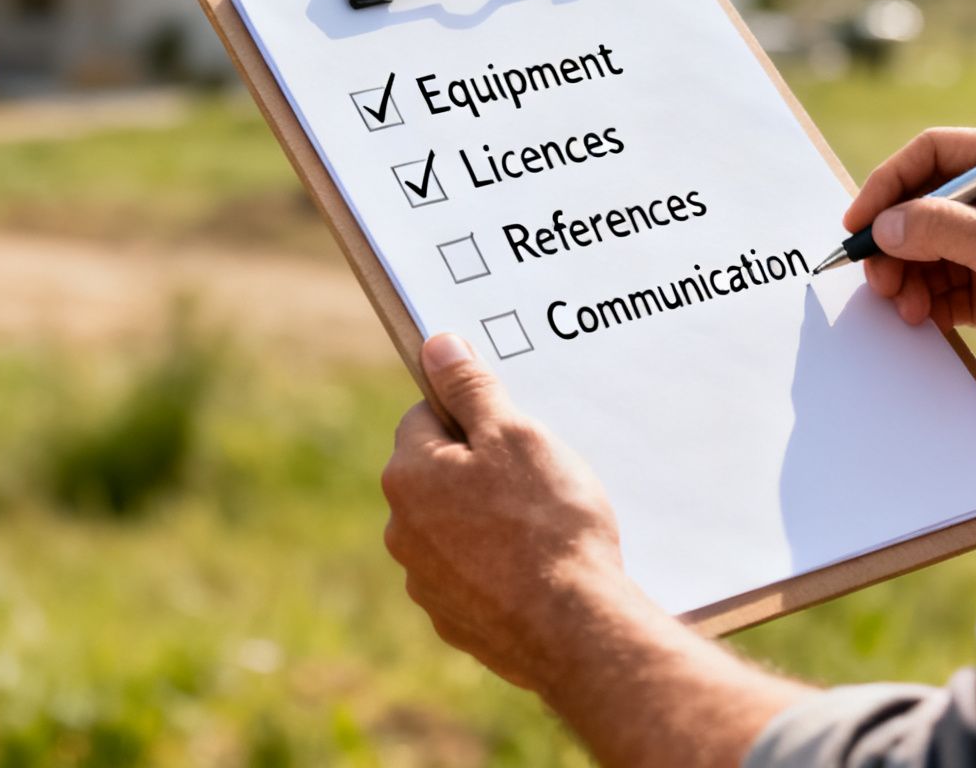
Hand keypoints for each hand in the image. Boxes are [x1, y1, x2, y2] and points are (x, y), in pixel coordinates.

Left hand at [381, 333, 641, 693]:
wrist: (573, 627)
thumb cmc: (547, 522)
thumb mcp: (516, 434)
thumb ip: (471, 388)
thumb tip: (437, 347)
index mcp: (409, 474)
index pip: (426, 417)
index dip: (471, 416)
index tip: (511, 431)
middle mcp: (402, 528)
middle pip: (437, 475)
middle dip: (478, 470)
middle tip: (535, 479)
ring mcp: (425, 580)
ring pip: (453, 527)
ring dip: (486, 520)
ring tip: (541, 528)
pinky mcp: (453, 619)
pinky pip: (471, 575)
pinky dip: (497, 567)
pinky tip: (537, 569)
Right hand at [847, 127, 975, 392]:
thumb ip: (941, 228)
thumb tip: (884, 225)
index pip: (935, 154)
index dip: (891, 181)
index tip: (861, 218)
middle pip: (920, 205)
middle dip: (893, 240)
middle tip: (876, 271)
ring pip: (922, 249)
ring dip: (903, 275)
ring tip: (902, 302)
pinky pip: (935, 285)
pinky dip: (919, 299)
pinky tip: (920, 315)